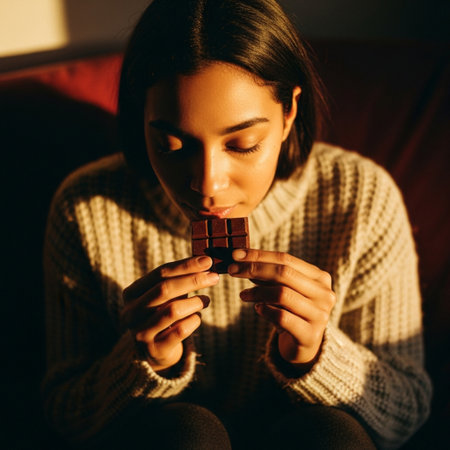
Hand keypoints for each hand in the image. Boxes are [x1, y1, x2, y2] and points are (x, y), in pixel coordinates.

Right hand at [121, 256, 218, 372]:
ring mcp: (140, 333)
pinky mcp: (155, 350)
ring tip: (206, 300)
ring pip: (172, 311)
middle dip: (193, 280)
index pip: (159, 273)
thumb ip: (179, 280)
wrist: (154, 352)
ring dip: (195, 302)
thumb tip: (205, 263)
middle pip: (164, 289)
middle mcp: (131, 313)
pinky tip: (197, 317)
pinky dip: (193, 320)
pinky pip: (180, 331)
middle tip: (214, 277)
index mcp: (131, 293)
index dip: (185, 266)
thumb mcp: (165, 296)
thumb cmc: (163, 314)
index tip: (207, 261)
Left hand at [228, 249, 335, 370]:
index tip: (235, 255)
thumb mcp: (284, 289)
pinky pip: (282, 317)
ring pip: (282, 294)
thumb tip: (241, 259)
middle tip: (232, 270)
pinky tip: (257, 309)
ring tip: (243, 295)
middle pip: (284, 273)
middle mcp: (324, 294)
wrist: (305, 346)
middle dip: (254, 269)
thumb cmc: (291, 311)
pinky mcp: (310, 335)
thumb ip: (269, 275)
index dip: (259, 255)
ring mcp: (320, 315)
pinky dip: (265, 311)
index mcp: (320, 277)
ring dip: (257, 292)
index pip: (286, 259)